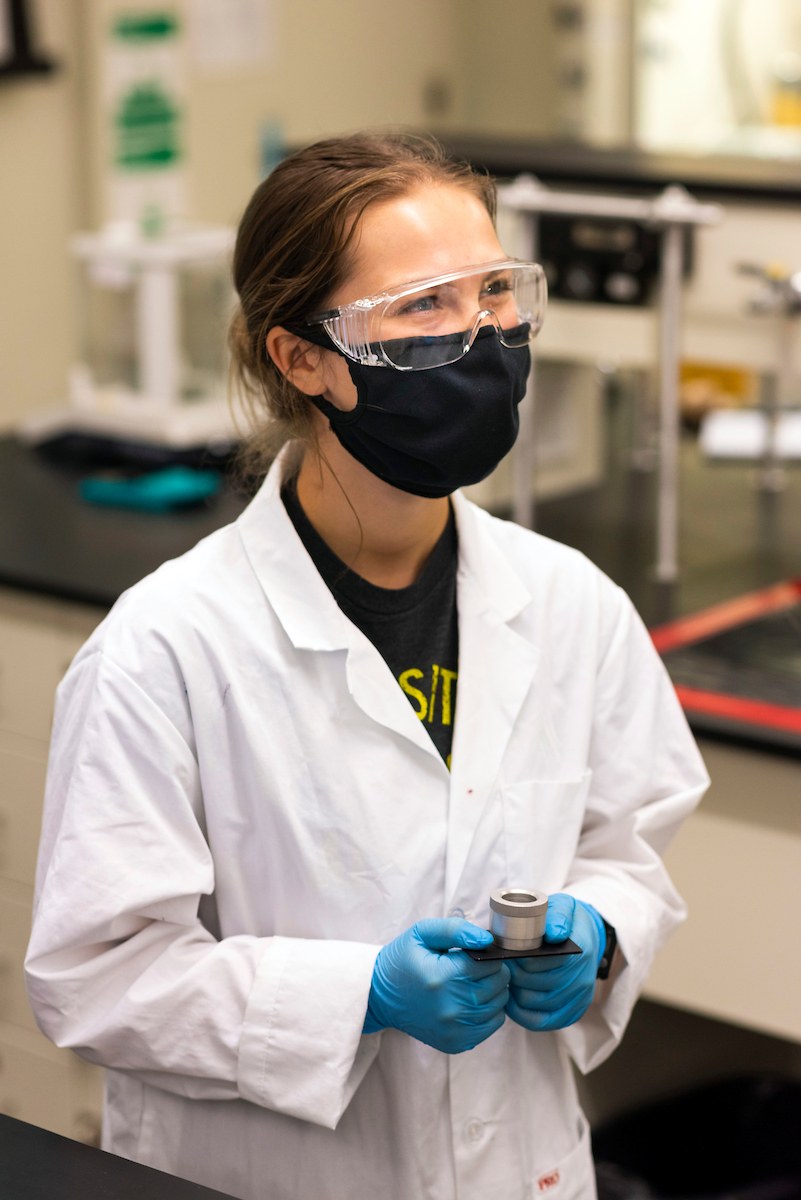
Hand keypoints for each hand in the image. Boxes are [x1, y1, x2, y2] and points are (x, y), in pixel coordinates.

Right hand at [363, 919, 509, 1053]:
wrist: (379, 996)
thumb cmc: (403, 960)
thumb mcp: (422, 933)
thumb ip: (456, 930)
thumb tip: (486, 940)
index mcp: (443, 977)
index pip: (491, 964)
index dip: (488, 954)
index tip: (475, 953)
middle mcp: (451, 1008)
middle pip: (498, 985)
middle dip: (493, 971)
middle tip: (474, 966)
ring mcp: (454, 1030)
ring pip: (499, 1005)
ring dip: (493, 991)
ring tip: (471, 982)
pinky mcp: (456, 1043)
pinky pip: (492, 1025)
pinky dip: (489, 1011)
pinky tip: (470, 1000)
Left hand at [505, 894, 606, 1031]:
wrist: (590, 936)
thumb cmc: (570, 921)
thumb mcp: (565, 907)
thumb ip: (559, 916)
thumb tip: (553, 934)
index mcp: (579, 954)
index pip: (539, 963)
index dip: (517, 959)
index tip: (506, 952)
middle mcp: (581, 980)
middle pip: (534, 986)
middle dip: (513, 975)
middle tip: (503, 964)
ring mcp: (578, 1000)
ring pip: (534, 1004)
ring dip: (515, 993)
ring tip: (507, 978)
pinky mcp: (572, 1013)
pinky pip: (541, 1022)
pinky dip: (521, 1013)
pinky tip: (512, 1000)